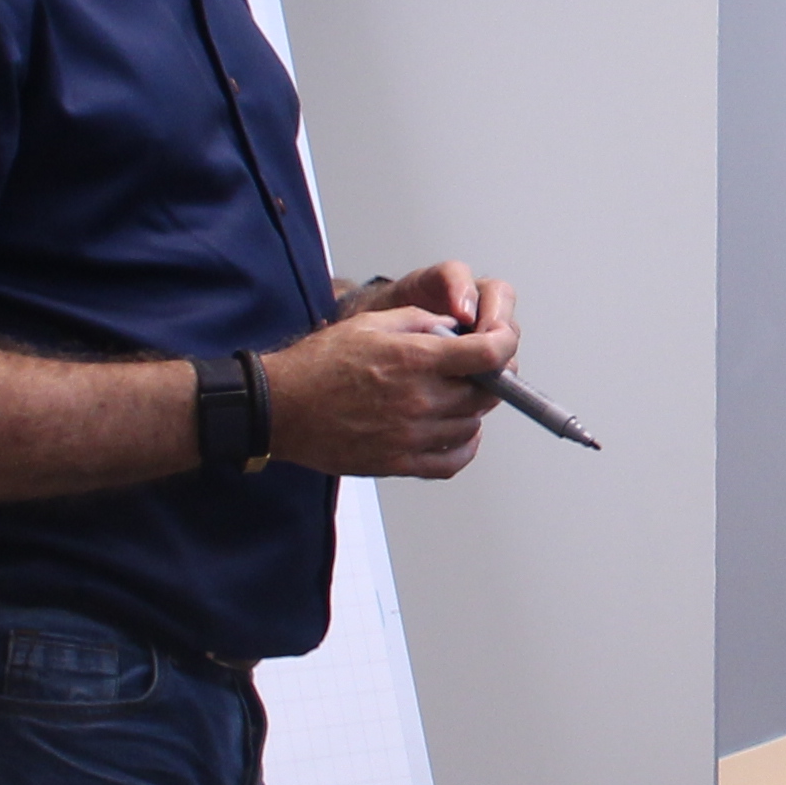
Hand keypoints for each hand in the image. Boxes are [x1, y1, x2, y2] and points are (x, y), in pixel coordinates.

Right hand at [267, 267, 519, 480]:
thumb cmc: (318, 364)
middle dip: (488, 379)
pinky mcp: (399, 463)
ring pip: (471, 426)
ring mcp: (410, 435)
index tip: (502, 345)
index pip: (488, 355)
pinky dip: (463, 447)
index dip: (504, 347)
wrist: (281, 407)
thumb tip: (455, 327)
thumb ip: (420, 321)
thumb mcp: (371, 323)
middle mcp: (419, 399)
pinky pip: (452, 461)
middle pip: (486, 394)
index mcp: (415, 359)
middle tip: (473, 371)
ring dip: (472, 411)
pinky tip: (454, 432)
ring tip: (453, 398)